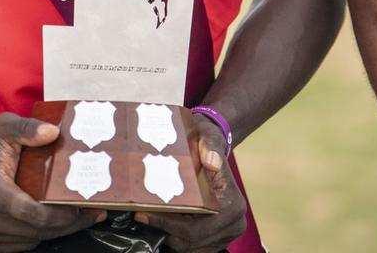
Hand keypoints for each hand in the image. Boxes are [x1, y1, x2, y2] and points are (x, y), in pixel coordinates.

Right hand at [0, 113, 103, 252]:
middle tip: (93, 213)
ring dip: (54, 231)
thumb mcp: (3, 127)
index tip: (86, 207)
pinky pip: (18, 244)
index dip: (64, 216)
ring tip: (77, 215)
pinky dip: (36, 234)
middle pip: (37, 232)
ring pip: (30, 241)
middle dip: (68, 224)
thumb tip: (53, 132)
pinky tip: (50, 221)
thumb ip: (28, 129)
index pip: (36, 216)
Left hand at [134, 120, 246, 252]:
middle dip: (165, 231)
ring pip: (193, 247)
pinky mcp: (219, 235)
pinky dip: (179, 237)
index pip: (196, 228)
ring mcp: (227, 232)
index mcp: (232, 204)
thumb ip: (210, 146)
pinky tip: (163, 222)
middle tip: (142, 217)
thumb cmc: (207, 140)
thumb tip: (212, 161)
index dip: (168, 225)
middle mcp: (234, 222)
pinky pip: (196, 245)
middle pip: (193, 242)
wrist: (213, 145)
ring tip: (151, 218)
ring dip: (171, 236)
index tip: (144, 213)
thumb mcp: (208, 135)